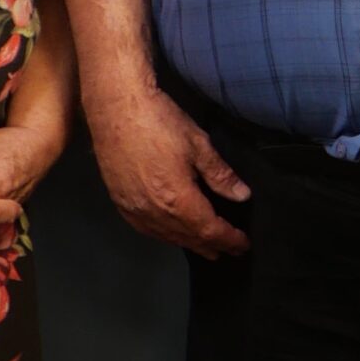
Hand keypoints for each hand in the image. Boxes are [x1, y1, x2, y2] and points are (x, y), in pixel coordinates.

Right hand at [82, 85, 249, 257]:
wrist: (116, 108)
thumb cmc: (161, 122)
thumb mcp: (199, 144)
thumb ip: (220, 175)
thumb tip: (243, 196)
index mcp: (178, 199)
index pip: (209, 229)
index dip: (228, 239)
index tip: (243, 245)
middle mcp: (154, 212)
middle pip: (187, 237)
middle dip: (211, 246)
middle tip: (228, 252)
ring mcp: (134, 209)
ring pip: (165, 236)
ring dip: (187, 243)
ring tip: (204, 248)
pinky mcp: (119, 202)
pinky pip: (144, 228)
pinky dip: (162, 235)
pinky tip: (169, 233)